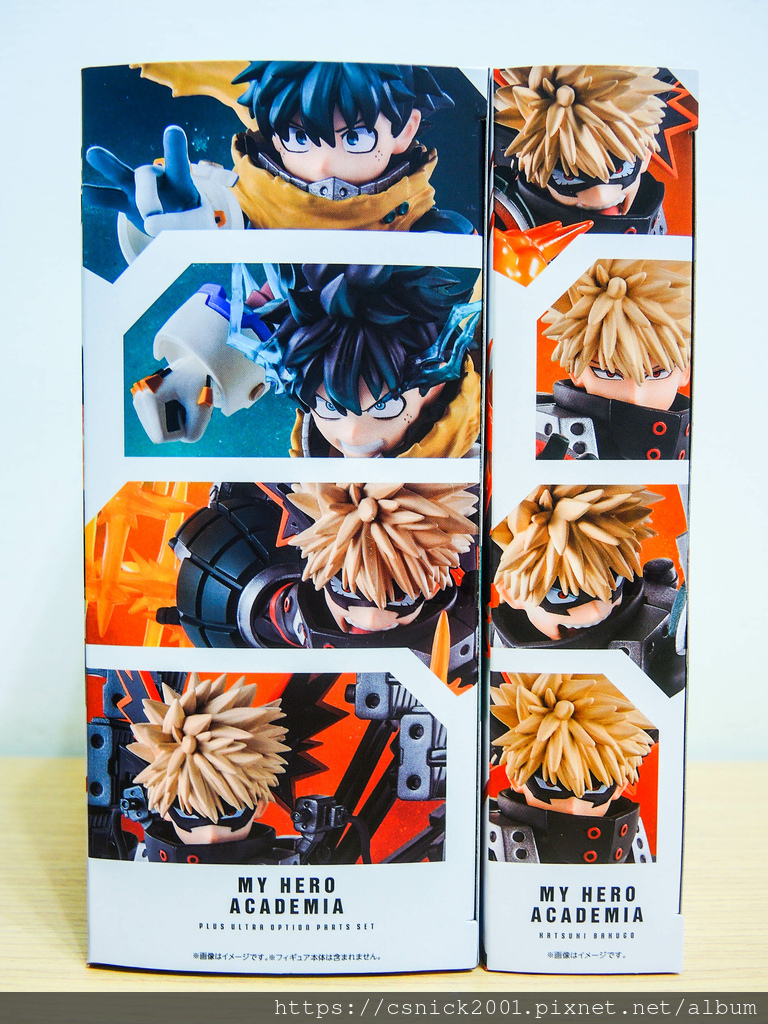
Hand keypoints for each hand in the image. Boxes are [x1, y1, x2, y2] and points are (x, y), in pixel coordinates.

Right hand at [85, 126, 212, 234]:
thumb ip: (182, 228)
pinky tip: (86, 192)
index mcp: (181, 180)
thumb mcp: (197, 228)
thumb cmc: (196, 223)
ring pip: (122, 175)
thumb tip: (154, 228)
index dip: (174, 147)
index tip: (173, 132)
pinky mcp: (127, 204)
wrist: (185, 223)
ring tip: (93, 153)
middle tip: (152, 218)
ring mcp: (140, 190)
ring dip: (108, 165)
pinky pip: (111, 199)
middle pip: (146, 176)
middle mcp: (158, 179)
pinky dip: (99, 197)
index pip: (178, 161)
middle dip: (146, 197)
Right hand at [131, 357, 213, 443]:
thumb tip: (184, 439)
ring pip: (158, 431)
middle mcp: (139, 399)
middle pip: (159, 435)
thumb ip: (195, 431)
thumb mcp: (202, 408)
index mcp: (150, 398)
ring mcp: (139, 402)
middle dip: (178, 427)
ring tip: (182, 402)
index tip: (190, 412)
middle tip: (187, 405)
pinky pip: (157, 426)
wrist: (193, 366)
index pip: (160, 437)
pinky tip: (176, 402)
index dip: (180, 432)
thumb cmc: (198, 384)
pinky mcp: (141, 404)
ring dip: (175, 423)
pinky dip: (171, 419)